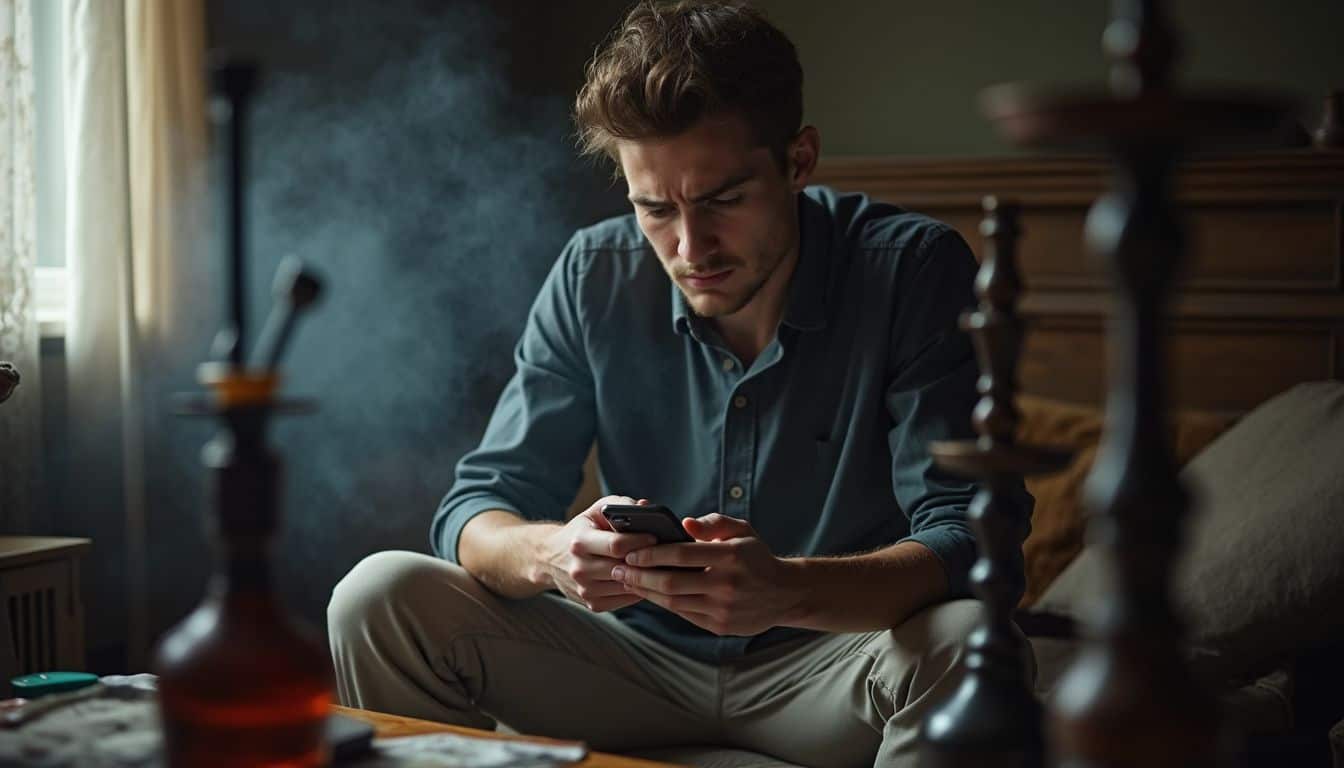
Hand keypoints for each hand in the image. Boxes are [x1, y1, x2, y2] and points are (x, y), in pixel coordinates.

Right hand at [539, 495, 656, 612]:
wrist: (550, 558)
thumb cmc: (582, 530)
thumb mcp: (595, 511)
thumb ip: (620, 504)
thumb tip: (646, 506)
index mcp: (579, 542)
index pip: (616, 545)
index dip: (639, 541)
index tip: (657, 536)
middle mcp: (579, 568)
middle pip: (623, 568)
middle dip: (647, 561)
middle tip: (667, 554)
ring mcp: (585, 590)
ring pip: (627, 586)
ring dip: (646, 578)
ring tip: (661, 566)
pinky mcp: (592, 605)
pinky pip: (624, 600)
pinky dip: (638, 590)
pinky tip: (645, 578)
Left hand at [612, 513, 801, 635]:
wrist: (785, 594)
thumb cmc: (755, 556)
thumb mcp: (742, 530)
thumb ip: (713, 523)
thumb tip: (685, 522)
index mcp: (731, 556)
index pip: (681, 554)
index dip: (651, 554)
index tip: (630, 552)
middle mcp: (727, 584)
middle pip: (671, 582)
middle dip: (639, 576)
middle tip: (618, 570)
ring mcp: (723, 608)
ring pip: (673, 602)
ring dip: (646, 592)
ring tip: (627, 582)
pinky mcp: (720, 626)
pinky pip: (684, 614)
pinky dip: (663, 604)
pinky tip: (649, 594)